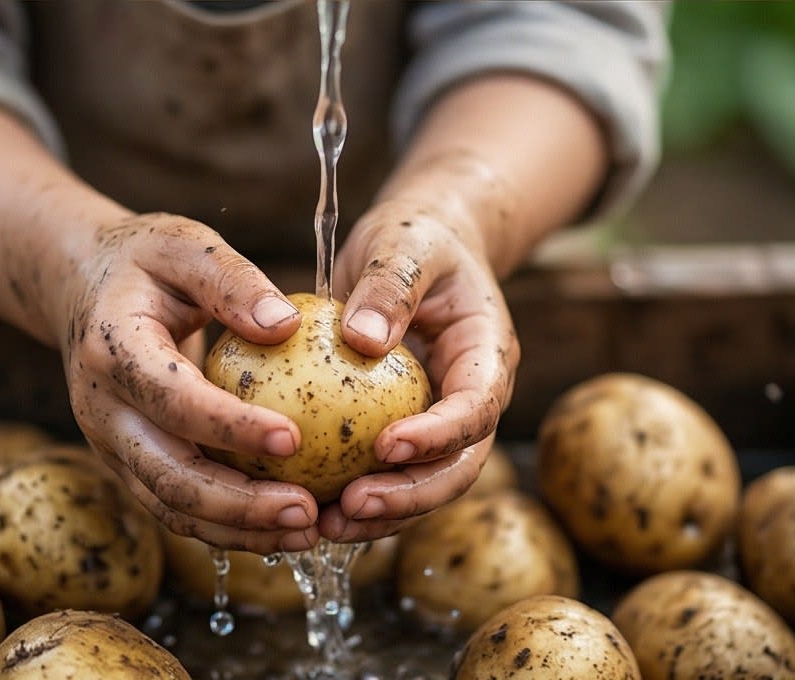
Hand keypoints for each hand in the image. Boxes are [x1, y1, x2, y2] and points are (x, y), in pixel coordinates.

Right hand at [57, 212, 321, 553]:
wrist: (80, 287)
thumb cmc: (144, 262)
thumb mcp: (185, 246)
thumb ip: (230, 279)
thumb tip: (287, 324)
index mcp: (112, 350)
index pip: (172, 399)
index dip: (230, 426)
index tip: (294, 438)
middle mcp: (102, 409)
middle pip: (168, 475)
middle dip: (240, 504)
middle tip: (308, 511)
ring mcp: (110, 444)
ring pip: (172, 505)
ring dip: (239, 529)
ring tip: (307, 532)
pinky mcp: (128, 462)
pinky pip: (177, 505)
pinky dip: (228, 525)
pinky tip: (281, 528)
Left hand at [318, 198, 519, 541]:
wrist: (419, 246)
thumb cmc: (415, 239)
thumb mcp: (405, 244)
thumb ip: (392, 285)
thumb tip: (363, 340)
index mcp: (488, 356)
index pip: (478, 407)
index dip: (441, 435)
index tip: (388, 445)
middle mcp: (471, 398)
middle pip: (457, 467)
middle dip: (410, 497)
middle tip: (351, 506)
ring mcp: (440, 420)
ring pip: (422, 483)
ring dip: (380, 513)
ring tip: (323, 526)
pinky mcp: (403, 428)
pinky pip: (383, 471)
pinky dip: (351, 493)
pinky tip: (307, 505)